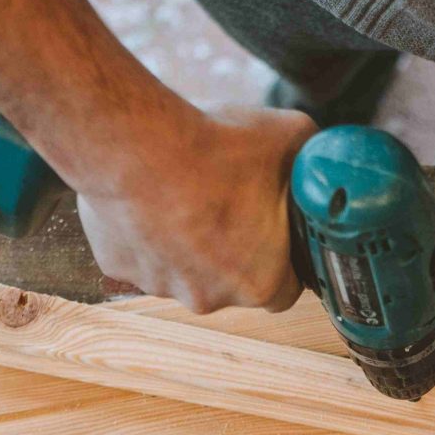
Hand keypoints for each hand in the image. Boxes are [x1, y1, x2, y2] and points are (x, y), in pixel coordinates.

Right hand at [74, 105, 314, 313]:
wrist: (138, 145)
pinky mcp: (119, 266)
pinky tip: (149, 194)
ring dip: (186, 240)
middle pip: (231, 281)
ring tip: (184, 192)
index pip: (285, 290)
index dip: (283, 261)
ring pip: (183, 268)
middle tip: (225, 201)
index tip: (275, 233)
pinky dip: (146, 230)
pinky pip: (140, 252)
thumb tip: (316, 157)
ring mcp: (160, 285)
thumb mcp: (290, 138)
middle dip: (231, 248)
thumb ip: (309, 159)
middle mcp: (210, 297)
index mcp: (261, 282)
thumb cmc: (215, 150)